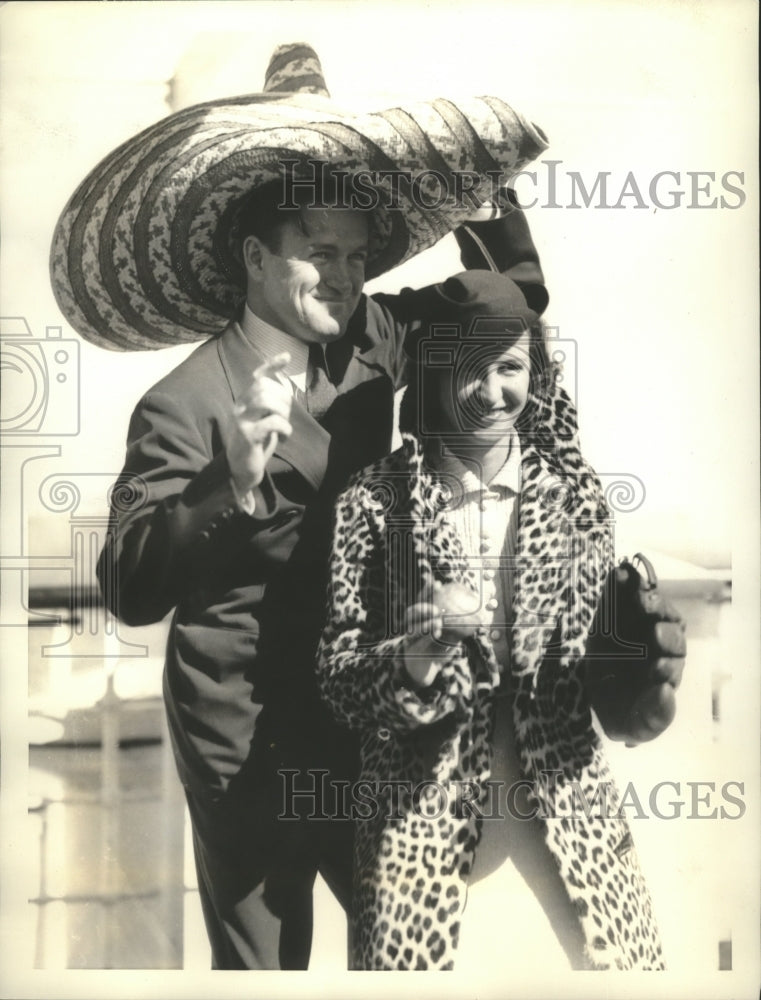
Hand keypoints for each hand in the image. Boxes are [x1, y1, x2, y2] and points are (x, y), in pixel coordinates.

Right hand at [227, 353, 292, 493]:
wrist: (240, 471)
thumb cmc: (256, 444)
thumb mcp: (263, 420)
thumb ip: (270, 406)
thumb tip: (286, 390)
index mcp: (245, 401)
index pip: (257, 376)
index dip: (272, 364)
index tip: (287, 356)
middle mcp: (240, 406)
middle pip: (264, 386)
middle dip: (283, 398)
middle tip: (286, 416)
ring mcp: (241, 420)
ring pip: (266, 400)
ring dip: (283, 411)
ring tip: (284, 425)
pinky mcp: (247, 435)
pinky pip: (271, 422)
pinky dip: (284, 428)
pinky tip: (285, 437)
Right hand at [402, 581, 485, 686]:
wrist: (423, 667)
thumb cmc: (436, 648)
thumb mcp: (448, 635)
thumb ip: (455, 626)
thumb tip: (477, 615)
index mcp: (419, 617)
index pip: (421, 600)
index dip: (427, 590)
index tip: (437, 582)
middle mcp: (411, 626)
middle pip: (411, 612)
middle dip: (423, 608)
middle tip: (436, 609)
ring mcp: (409, 638)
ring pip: (413, 628)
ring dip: (425, 625)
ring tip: (437, 623)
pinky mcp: (411, 651)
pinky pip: (418, 644)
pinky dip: (427, 640)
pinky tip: (436, 637)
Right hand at [586, 561, 686, 744]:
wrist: (592, 691)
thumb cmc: (620, 713)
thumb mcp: (634, 726)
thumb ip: (653, 717)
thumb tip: (667, 692)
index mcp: (667, 674)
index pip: (673, 666)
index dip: (667, 666)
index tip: (656, 672)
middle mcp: (661, 647)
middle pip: (672, 634)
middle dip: (666, 633)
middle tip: (655, 634)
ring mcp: (642, 624)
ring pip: (657, 609)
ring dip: (651, 601)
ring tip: (640, 596)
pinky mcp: (622, 608)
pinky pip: (627, 592)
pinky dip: (625, 582)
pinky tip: (619, 574)